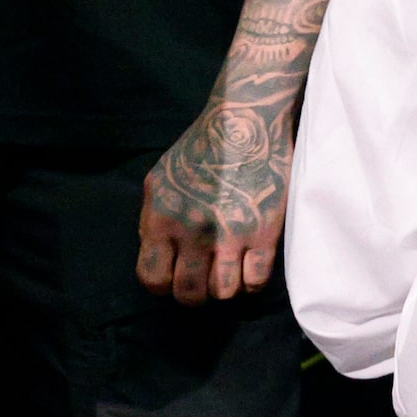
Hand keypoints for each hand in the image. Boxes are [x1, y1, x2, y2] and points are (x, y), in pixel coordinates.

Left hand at [136, 95, 288, 302]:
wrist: (243, 122)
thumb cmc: (198, 151)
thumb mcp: (158, 181)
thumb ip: (153, 222)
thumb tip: (155, 258)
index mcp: (162, 218)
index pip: (152, 279)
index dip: (162, 286)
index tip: (173, 277)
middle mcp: (193, 231)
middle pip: (189, 294)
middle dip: (193, 293)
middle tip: (202, 279)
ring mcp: (230, 235)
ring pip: (224, 294)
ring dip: (224, 286)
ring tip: (226, 269)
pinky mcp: (264, 233)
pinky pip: (255, 282)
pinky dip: (250, 280)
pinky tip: (247, 264)